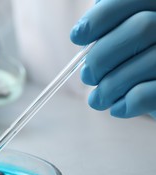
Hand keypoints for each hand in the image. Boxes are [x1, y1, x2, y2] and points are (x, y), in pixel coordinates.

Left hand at [70, 0, 155, 117]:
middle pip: (142, 28)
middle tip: (88, 76)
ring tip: (98, 98)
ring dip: (110, 86)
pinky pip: (149, 94)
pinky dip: (128, 103)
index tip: (77, 37)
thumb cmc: (139, 65)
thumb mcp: (124, 40)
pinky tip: (118, 108)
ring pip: (149, 61)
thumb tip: (83, 32)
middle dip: (102, 56)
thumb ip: (112, 28)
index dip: (99, 17)